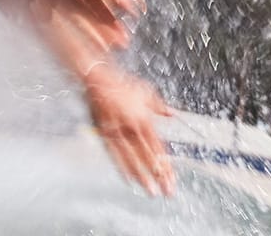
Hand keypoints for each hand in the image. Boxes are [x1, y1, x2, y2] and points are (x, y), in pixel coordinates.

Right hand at [84, 68, 177, 196]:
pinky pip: (114, 155)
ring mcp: (117, 132)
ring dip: (142, 177)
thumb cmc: (122, 84)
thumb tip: (173, 114)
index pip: (158, 148)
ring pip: (132, 159)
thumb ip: (159, 106)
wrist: (98, 79)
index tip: (172, 178)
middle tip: (166, 191)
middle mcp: (132, 128)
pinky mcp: (104, 134)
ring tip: (150, 191)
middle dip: (158, 176)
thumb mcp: (146, 91)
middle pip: (148, 157)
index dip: (166, 165)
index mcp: (144, 119)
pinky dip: (122, 168)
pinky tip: (129, 180)